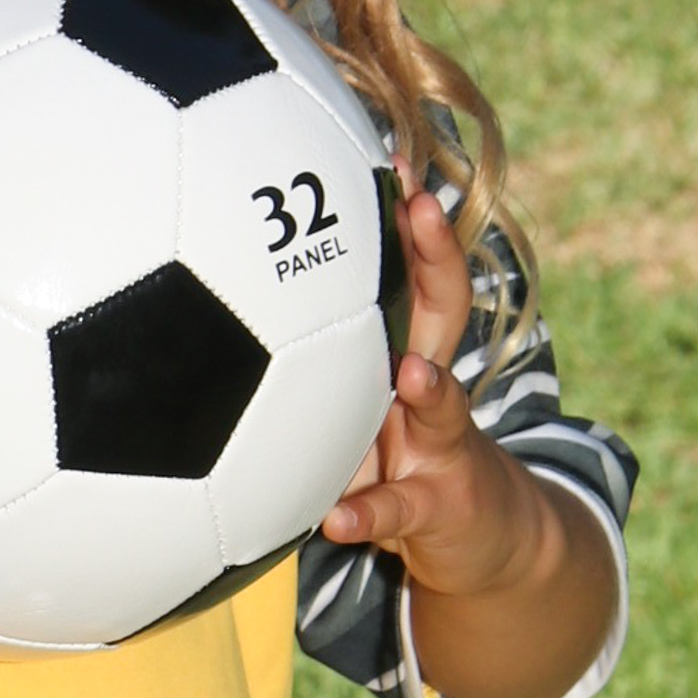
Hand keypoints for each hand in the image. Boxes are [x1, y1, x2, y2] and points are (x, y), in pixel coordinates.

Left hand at [318, 166, 549, 600]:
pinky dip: (369, 514)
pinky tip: (337, 519)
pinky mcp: (438, 509)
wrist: (484, 538)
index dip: (408, 219)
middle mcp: (431, 387)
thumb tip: (213, 288)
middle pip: (446, 311)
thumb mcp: (356, 397)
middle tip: (422, 207)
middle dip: (436, 256)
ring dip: (432, 389)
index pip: (415, 271)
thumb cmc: (398, 452)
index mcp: (408, 349)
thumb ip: (306, 351)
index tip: (392, 159)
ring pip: (445, 411)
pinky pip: (398, 511)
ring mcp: (442, 446)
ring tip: (412, 372)